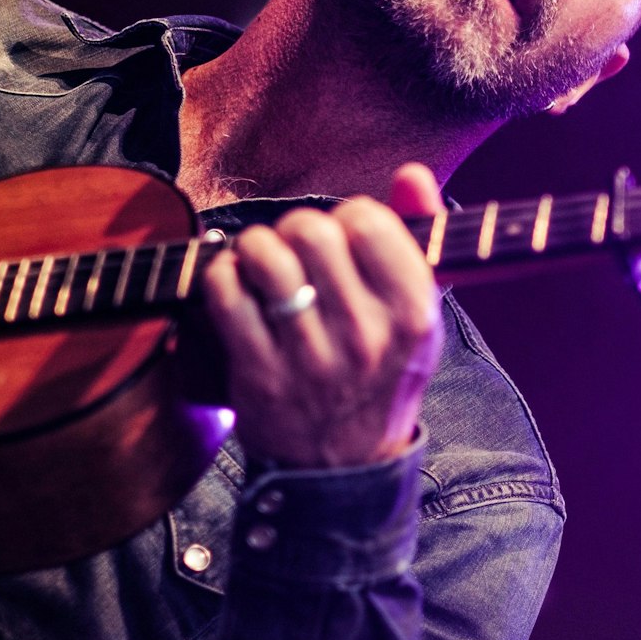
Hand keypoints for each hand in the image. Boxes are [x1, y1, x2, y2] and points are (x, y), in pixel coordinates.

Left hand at [200, 164, 444, 468]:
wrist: (346, 467)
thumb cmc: (381, 373)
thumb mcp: (418, 312)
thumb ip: (419, 235)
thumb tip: (413, 173)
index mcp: (413, 314)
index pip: (369, 221)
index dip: (348, 218)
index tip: (343, 240)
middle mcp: (365, 337)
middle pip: (310, 230)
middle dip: (293, 229)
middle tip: (294, 251)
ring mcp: (310, 359)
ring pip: (263, 256)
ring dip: (253, 249)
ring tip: (260, 265)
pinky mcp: (259, 377)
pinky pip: (226, 294)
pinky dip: (221, 277)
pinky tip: (235, 288)